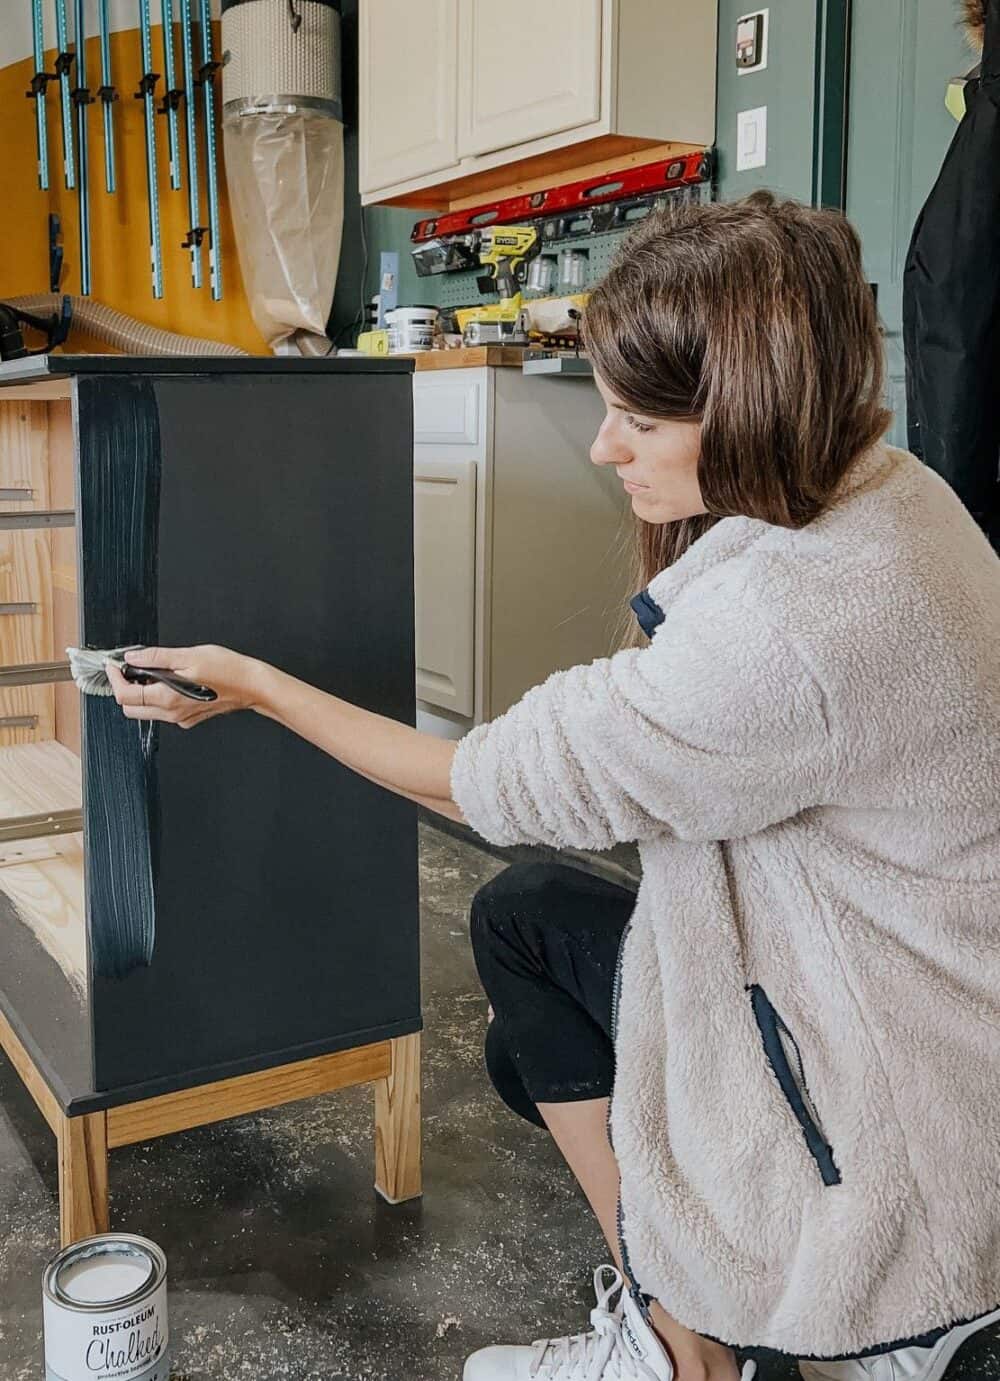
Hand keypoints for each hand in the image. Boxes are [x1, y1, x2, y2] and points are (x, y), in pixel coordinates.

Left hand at [107, 645, 266, 729]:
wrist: (252, 686)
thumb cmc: (228, 670)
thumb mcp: (189, 655)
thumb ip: (156, 657)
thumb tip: (133, 657)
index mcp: (168, 697)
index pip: (125, 695)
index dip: (114, 678)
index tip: (114, 665)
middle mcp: (172, 712)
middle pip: (130, 709)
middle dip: (123, 689)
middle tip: (128, 669)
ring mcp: (180, 718)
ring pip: (146, 711)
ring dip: (141, 693)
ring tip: (151, 672)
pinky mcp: (188, 718)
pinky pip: (163, 712)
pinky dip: (157, 698)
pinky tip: (169, 682)